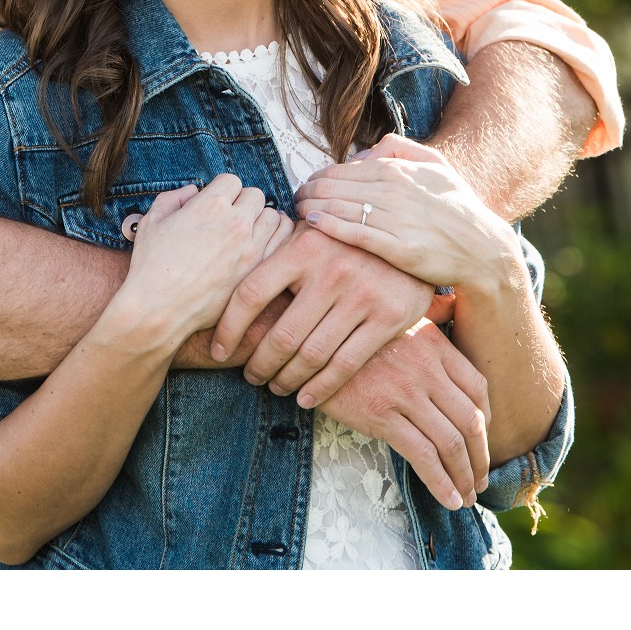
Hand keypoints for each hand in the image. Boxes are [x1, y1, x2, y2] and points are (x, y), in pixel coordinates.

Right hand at [119, 175, 290, 344]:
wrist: (159, 309)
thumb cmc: (151, 266)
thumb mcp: (152, 221)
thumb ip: (173, 198)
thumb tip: (191, 192)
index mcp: (210, 205)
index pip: (231, 180)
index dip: (221, 190)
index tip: (214, 203)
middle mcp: (236, 223)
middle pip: (255, 196)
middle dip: (242, 202)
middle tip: (230, 217)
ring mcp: (251, 248)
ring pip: (273, 217)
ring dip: (260, 220)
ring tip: (246, 231)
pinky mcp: (258, 271)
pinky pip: (281, 244)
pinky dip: (274, 240)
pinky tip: (259, 246)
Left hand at [209, 221, 437, 405]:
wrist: (410, 236)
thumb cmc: (346, 239)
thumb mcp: (312, 231)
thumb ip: (278, 250)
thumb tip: (224, 274)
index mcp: (303, 247)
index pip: (251, 294)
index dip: (229, 328)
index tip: (219, 350)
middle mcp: (330, 270)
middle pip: (280, 334)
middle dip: (258, 364)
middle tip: (250, 376)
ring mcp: (361, 295)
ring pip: (310, 355)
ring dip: (286, 380)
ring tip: (275, 387)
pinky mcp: (388, 318)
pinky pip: (344, 365)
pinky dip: (320, 389)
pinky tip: (304, 398)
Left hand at [295, 136, 517, 288]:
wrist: (484, 249)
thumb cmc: (457, 207)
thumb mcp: (435, 165)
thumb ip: (398, 149)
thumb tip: (361, 153)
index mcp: (398, 170)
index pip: (342, 169)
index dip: (318, 177)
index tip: (306, 186)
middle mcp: (394, 191)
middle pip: (334, 187)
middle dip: (308, 191)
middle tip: (294, 199)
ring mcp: (396, 220)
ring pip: (340, 208)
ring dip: (312, 207)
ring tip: (297, 211)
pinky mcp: (399, 249)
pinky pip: (356, 233)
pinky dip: (330, 227)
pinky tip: (311, 224)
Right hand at [319, 320, 491, 510]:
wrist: (303, 338)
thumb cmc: (344, 333)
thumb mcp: (390, 320)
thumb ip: (423, 325)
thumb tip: (447, 315)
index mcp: (433, 343)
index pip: (477, 387)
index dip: (486, 420)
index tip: (482, 440)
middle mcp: (426, 367)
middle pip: (470, 420)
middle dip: (480, 457)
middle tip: (481, 479)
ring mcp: (405, 392)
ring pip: (451, 443)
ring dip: (464, 476)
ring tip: (466, 496)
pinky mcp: (380, 415)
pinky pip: (422, 456)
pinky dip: (441, 483)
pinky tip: (449, 499)